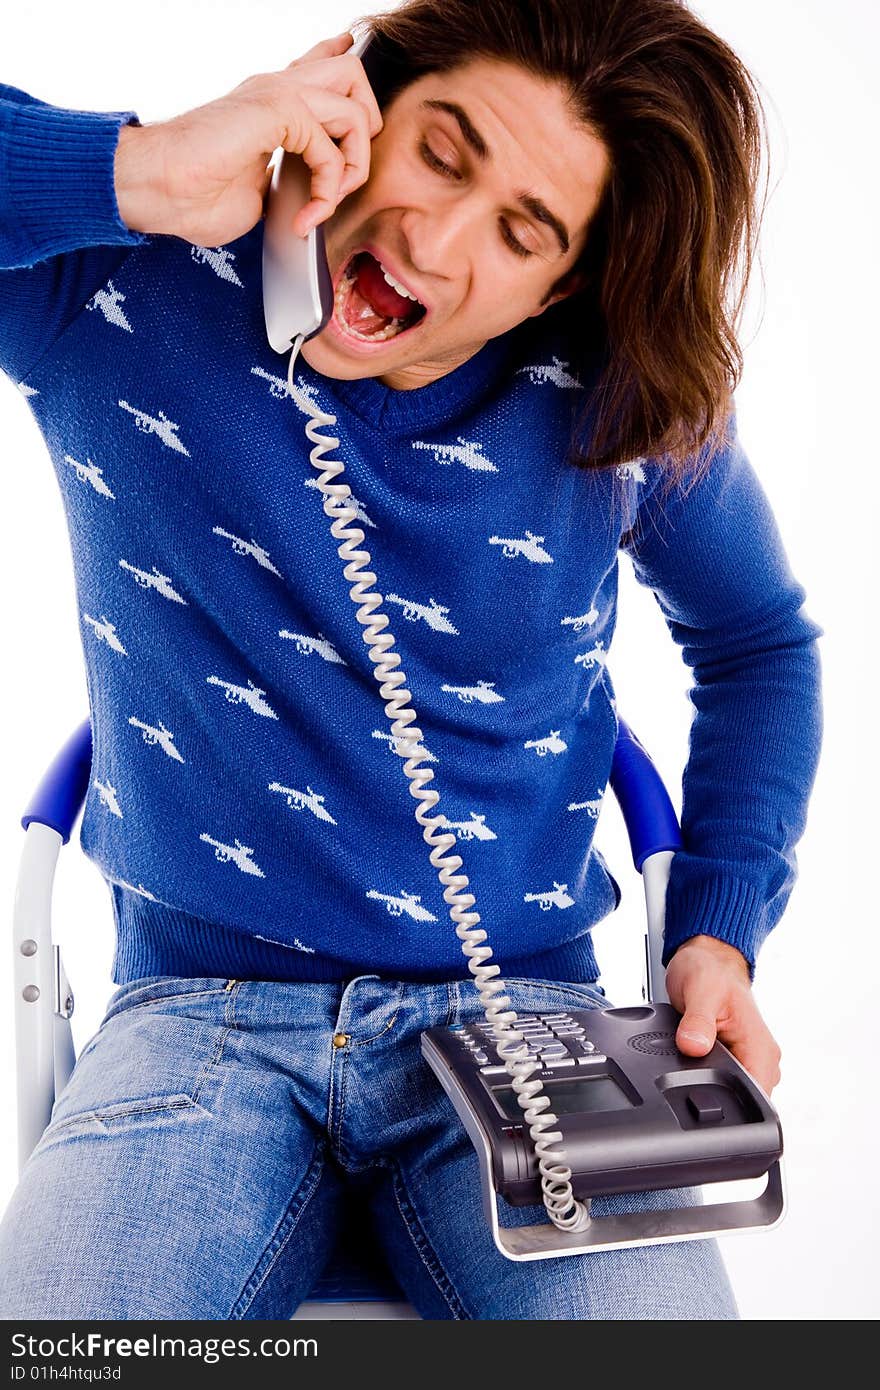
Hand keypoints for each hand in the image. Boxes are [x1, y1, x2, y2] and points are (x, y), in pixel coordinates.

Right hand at [114, 31, 382, 246]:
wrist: (157, 191)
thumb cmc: (192, 197)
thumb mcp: (257, 192)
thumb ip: (289, 181)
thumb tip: (309, 198)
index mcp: (270, 101)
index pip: (321, 66)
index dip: (345, 73)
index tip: (357, 100)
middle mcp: (276, 88)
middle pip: (353, 74)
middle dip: (365, 134)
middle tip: (340, 182)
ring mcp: (277, 94)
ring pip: (355, 106)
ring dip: (353, 166)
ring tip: (325, 203)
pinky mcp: (276, 110)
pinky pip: (331, 149)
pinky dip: (327, 191)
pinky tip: (306, 215)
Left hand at [664, 934, 781, 1093]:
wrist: (707, 960)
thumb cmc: (709, 970)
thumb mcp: (700, 991)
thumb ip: (698, 1022)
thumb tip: (693, 1046)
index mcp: (761, 1047)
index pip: (757, 1098)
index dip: (731, 1105)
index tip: (704, 1094)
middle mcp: (761, 1057)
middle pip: (744, 1101)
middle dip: (716, 1095)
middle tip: (691, 1069)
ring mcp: (750, 1059)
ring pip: (733, 1091)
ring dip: (711, 1082)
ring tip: (694, 1058)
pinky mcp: (737, 1058)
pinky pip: (725, 1078)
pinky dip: (708, 1073)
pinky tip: (696, 1058)